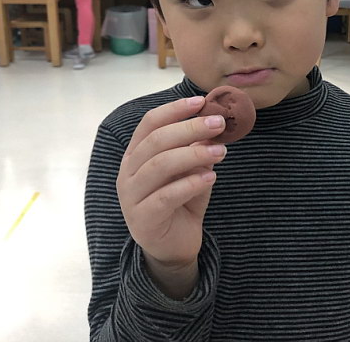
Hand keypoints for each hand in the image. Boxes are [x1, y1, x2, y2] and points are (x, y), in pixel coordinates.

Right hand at [117, 97, 226, 294]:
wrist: (173, 247)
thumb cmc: (180, 201)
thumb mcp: (190, 170)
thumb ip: (197, 149)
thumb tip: (213, 126)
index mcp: (135, 154)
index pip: (150, 123)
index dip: (175, 109)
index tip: (202, 101)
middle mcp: (127, 172)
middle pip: (156, 141)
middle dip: (190, 128)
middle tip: (219, 124)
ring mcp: (131, 196)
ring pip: (160, 165)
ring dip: (194, 154)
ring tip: (221, 152)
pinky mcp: (143, 219)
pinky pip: (166, 196)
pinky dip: (190, 183)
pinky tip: (211, 176)